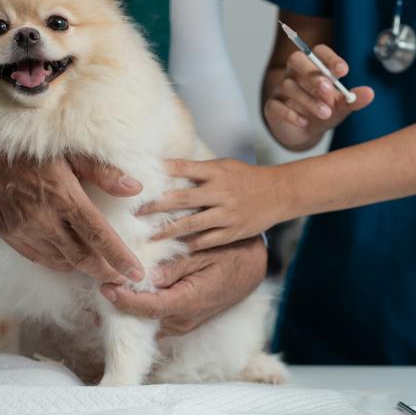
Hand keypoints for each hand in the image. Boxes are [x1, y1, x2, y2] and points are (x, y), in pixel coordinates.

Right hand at [0, 120, 144, 283]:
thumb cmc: (31, 146)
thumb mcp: (71, 150)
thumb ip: (103, 172)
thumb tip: (135, 188)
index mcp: (62, 196)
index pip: (98, 235)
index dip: (119, 257)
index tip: (137, 273)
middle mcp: (42, 218)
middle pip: (81, 256)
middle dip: (105, 271)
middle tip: (123, 277)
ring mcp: (22, 229)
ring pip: (61, 261)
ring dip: (82, 268)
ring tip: (101, 269)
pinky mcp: (8, 234)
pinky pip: (39, 257)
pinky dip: (59, 262)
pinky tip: (70, 260)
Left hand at [100, 236, 266, 335]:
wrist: (253, 266)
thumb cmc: (231, 254)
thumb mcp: (204, 252)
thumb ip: (176, 265)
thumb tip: (147, 275)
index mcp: (190, 302)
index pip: (150, 308)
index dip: (125, 300)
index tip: (106, 287)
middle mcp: (184, 319)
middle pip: (142, 319)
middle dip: (118, 304)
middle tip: (97, 283)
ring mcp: (183, 323)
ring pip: (146, 322)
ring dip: (126, 307)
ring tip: (106, 285)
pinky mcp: (181, 320)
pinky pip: (154, 319)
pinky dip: (138, 307)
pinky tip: (124, 290)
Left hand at [140, 158, 289, 251]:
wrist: (280, 192)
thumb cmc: (246, 177)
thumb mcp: (224, 166)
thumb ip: (199, 170)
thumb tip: (166, 168)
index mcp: (217, 172)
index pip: (184, 168)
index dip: (162, 173)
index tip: (141, 179)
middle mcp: (220, 192)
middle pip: (182, 199)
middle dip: (156, 206)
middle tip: (135, 212)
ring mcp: (227, 213)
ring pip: (192, 224)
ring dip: (168, 231)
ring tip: (149, 237)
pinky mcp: (234, 231)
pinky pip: (208, 240)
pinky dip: (190, 244)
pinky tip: (175, 248)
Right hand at [264, 44, 373, 150]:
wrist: (303, 134)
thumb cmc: (322, 113)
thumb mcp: (341, 107)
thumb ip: (353, 100)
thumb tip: (369, 93)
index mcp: (314, 67)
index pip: (319, 52)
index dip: (330, 58)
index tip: (343, 71)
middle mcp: (295, 74)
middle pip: (296, 60)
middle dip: (312, 74)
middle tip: (328, 90)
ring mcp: (281, 89)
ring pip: (289, 86)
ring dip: (309, 100)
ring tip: (326, 114)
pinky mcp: (272, 107)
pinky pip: (276, 105)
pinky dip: (290, 114)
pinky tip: (304, 122)